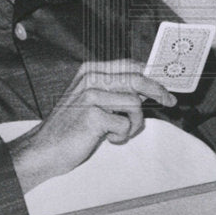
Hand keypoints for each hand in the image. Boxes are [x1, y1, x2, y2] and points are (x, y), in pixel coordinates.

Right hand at [7, 58, 175, 192]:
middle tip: (170, 102)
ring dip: (133, 124)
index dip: (152, 75)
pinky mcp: (92, 115)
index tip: (167, 86)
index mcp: (90, 70)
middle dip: (158, 91)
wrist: (45, 149)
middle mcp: (90, 78)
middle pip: (137, 79)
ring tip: (118, 132)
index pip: (130, 65)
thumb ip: (115, 91)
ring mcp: (90, 95)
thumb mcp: (92, 101)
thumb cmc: (71, 128)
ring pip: (134, 104)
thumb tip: (148, 89)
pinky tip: (107, 138)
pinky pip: (125, 124)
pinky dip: (121, 136)